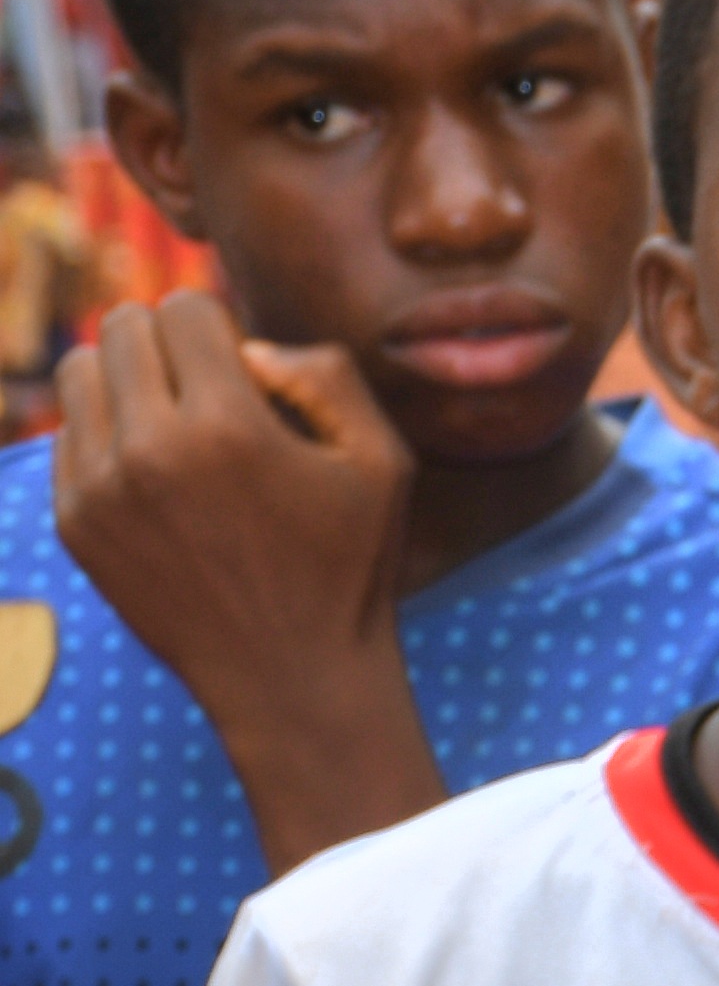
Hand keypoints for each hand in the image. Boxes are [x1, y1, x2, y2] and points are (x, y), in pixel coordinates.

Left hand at [53, 296, 439, 868]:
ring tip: (173, 420)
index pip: (184, 308)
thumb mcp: (384, 463)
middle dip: (168, 342)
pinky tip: (157, 475)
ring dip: (126, 379)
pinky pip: (68, 435)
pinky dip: (108, 436)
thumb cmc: (348, 565)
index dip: (221, 326)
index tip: (247, 369)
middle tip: (209, 388)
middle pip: (123, 327)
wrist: (292, 677)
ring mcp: (100, 489)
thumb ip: (328, 376)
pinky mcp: (75, 522)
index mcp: (228, 427)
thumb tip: (250, 350)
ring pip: (80, 372)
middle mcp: (150, 450)